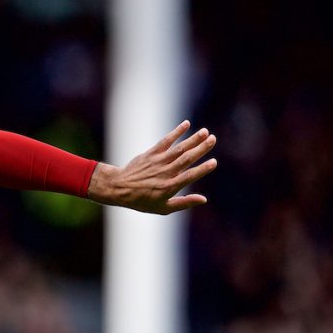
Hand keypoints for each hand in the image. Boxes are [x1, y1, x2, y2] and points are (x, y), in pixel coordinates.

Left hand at [87, 120, 216, 213]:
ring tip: (205, 131)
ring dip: (192, 139)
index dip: (202, 169)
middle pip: (185, 159)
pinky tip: (186, 124)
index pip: (189, 176)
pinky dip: (176, 132)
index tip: (214, 162)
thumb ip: (184, 203)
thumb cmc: (142, 201)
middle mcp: (164, 173)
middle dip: (200, 148)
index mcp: (169, 187)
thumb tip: (204, 199)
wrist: (118, 188)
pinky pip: (165, 141)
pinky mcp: (150, 153)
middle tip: (213, 139)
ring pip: (178, 149)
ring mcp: (157, 162)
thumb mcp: (163, 208)